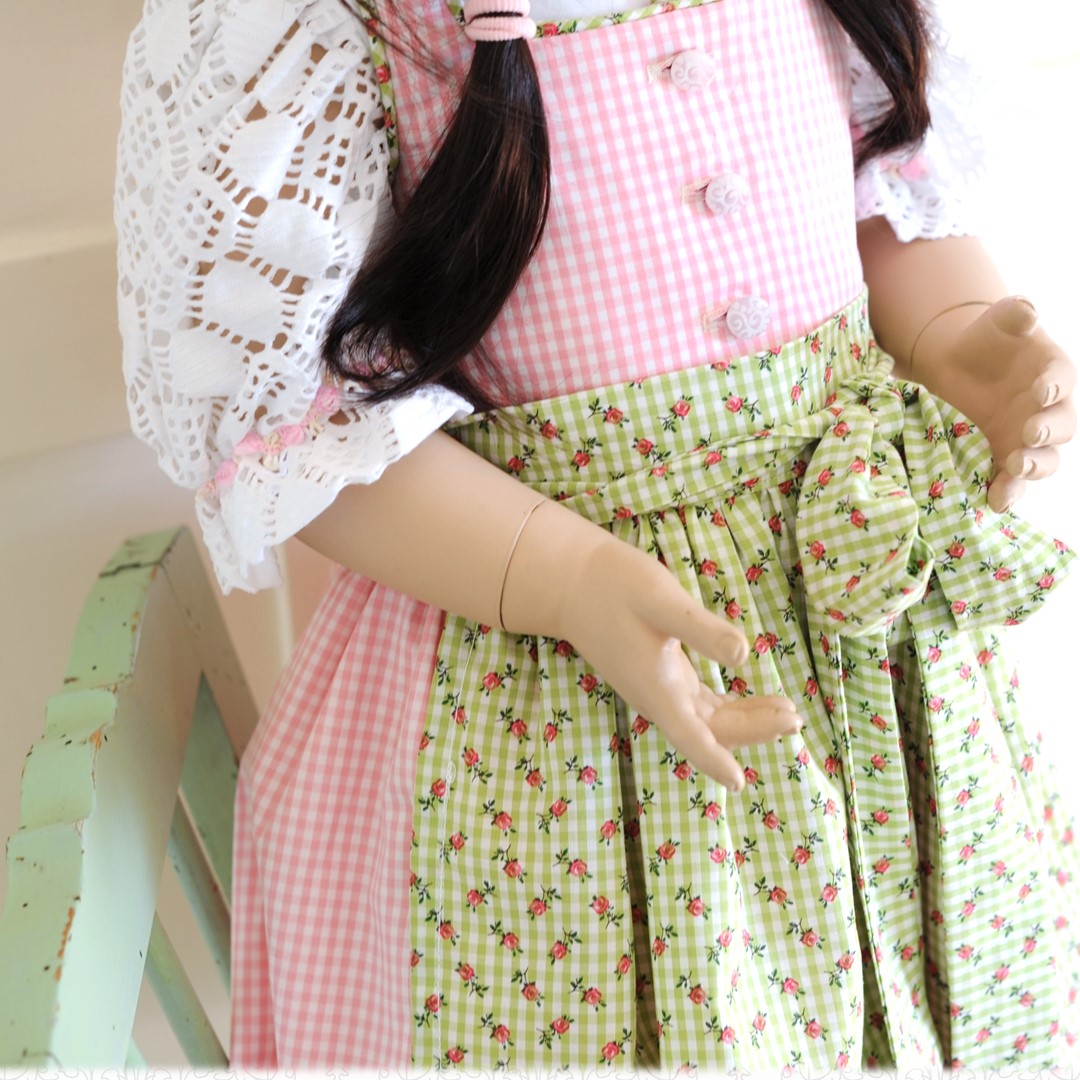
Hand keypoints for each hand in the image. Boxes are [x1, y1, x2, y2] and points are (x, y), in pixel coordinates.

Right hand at [540, 535, 802, 791]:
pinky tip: (756, 700)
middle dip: (754, 729)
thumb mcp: (661, 600)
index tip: (739, 784)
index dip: (714, 760)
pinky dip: (732, 707)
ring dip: (748, 719)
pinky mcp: (662, 675)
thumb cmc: (614, 586)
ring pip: (710, 719)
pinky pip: (702, 705)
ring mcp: (660, 688)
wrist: (572, 581)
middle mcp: (659, 695)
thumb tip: (744, 655)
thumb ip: (700, 629)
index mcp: (657, 686)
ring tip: (787, 711)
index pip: (690, 735)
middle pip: (712, 729)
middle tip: (794, 717)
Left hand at [913, 296, 1076, 511]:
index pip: (1060, 381)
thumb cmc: (986, 340)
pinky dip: (1005, 492)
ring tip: (1014, 470)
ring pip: (1042, 461)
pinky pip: (1010, 481)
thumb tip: (1026, 310)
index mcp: (1053, 375)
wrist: (956, 365)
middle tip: (1028, 435)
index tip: (1041, 390)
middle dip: (1046, 433)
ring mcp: (1026, 440)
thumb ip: (1013, 315)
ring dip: (1032, 469)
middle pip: (1060, 428)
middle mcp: (1047, 412)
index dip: (1053, 386)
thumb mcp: (998, 322)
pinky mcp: (1002, 458)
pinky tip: (994, 502)